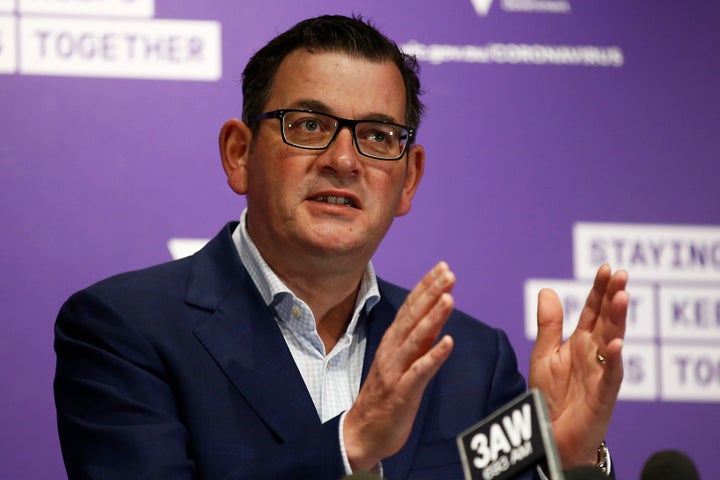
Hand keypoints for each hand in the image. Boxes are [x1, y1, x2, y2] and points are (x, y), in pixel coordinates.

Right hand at [343, 262, 455, 470]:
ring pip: (416, 339)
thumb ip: (418, 339)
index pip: (410, 308)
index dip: (426, 287)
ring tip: (449, 298)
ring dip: (433, 317)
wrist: (362, 433)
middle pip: (413, 317)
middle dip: (432, 293)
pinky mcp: (401, 392)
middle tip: (449, 272)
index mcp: (393, 342)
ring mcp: (395, 371)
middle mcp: (392, 351)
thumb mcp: (402, 361)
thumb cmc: (385, 396)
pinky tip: (448, 342)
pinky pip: (419, 372)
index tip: (442, 267)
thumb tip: (437, 315)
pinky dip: (433, 356)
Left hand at [529, 264, 628, 467]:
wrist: (551, 434)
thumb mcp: (545, 354)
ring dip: (618, 320)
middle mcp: (595, 353)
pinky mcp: (603, 395)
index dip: (600, 290)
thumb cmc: (551, 395)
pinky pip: (610, 375)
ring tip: (622, 297)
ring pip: (613, 341)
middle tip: (621, 274)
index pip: (593, 310)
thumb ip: (549, 325)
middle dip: (613, 297)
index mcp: (581, 342)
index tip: (607, 268)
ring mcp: (602, 372)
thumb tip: (547, 289)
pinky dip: (614, 359)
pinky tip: (616, 343)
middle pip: (607, 320)